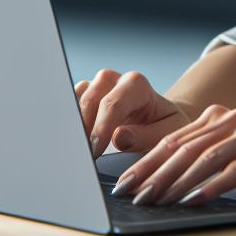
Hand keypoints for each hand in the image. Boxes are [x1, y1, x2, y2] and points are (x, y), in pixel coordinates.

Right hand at [74, 68, 192, 156]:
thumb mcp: (166, 133)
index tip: (95, 152)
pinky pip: (68, 103)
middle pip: (91, 98)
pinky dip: (69, 123)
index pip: (114, 103)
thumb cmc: (164, 125)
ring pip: (76, 99)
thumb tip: (118, 137)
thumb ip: (145, 136)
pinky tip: (73, 142)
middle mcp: (114, 80)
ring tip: (77, 150)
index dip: (101, 128)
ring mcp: (97, 86)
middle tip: (83, 155)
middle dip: (84, 128)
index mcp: (137, 85)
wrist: (159, 119)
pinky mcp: (84, 96)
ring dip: (74, 125)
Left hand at [111, 104, 235, 206]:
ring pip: (204, 157)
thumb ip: (213, 155)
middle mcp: (234, 119)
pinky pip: (235, 169)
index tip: (123, 183)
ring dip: (175, 181)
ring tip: (155, 201)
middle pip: (184, 147)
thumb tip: (171, 178)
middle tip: (130, 195)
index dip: (146, 161)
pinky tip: (195, 199)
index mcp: (223, 116)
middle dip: (152, 172)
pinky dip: (212, 185)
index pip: (175, 140)